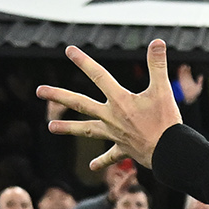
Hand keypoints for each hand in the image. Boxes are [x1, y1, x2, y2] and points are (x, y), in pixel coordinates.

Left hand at [42, 39, 181, 173]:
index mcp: (120, 100)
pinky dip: (101, 161)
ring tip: (51, 127)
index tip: (69, 50)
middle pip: (80, 103)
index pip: (98, 76)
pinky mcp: (123, 149)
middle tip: (39, 91)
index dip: (84, 61)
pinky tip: (92, 167)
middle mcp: (111, 117)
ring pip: (87, 130)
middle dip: (59, 96)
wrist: (169, 153)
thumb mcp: (163, 90)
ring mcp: (115, 134)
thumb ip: (157, 65)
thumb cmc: (166, 122)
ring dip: (68, 128)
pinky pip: (110, 156)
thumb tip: (157, 41)